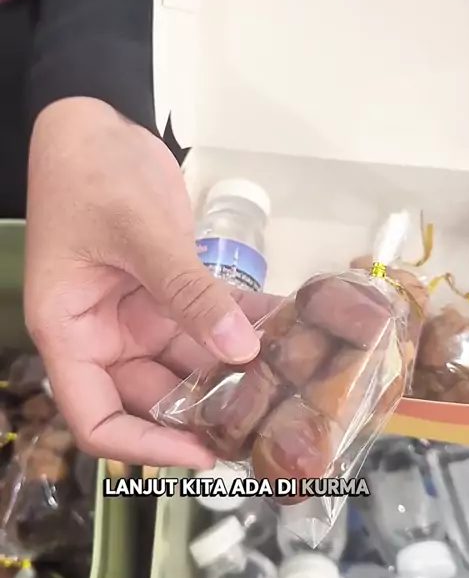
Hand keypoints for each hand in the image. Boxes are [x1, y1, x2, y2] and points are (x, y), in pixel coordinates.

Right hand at [25, 98, 275, 467]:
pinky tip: (286, 327)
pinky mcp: (167, 292)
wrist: (95, 123)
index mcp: (71, 333)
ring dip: (232, 371)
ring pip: (187, 362)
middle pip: (151, 396)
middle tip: (267, 422)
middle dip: (204, 411)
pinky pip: (206, 320)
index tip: (203, 453)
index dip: (146, 446)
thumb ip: (187, 293)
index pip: (97, 418)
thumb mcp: (139, 234)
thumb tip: (241, 352)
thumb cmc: (92, 175)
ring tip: (288, 383)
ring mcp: (137, 315)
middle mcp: (103, 335)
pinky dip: (240, 325)